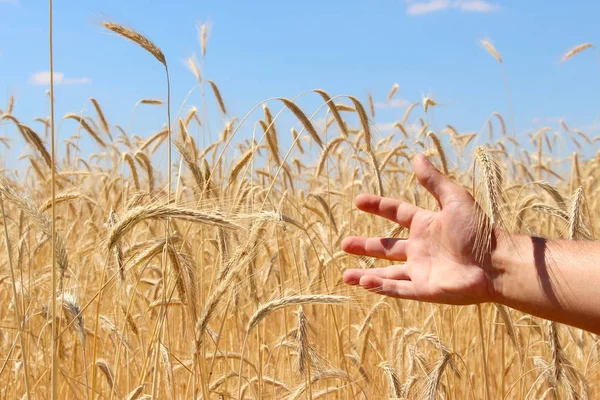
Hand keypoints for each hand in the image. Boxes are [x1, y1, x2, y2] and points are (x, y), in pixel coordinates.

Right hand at [341, 154, 497, 304]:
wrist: (496, 263)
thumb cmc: (479, 230)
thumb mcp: (454, 199)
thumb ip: (434, 181)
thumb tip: (417, 156)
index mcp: (426, 225)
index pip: (397, 213)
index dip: (378, 207)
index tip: (359, 201)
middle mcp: (420, 248)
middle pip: (386, 247)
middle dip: (365, 246)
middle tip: (344, 244)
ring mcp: (421, 270)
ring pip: (387, 273)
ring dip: (366, 274)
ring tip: (345, 275)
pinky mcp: (424, 289)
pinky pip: (398, 288)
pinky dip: (380, 286)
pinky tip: (363, 282)